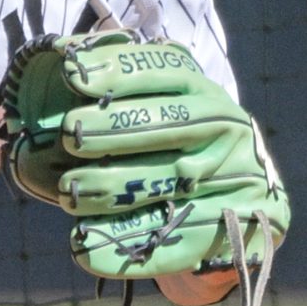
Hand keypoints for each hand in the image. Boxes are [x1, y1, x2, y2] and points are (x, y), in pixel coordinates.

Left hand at [2, 30, 289, 305]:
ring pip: (168, 179)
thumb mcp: (161, 96)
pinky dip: (129, 244)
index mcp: (201, 90)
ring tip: (69, 192)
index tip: (74, 76)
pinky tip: (86, 247)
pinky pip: (176, 239)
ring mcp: (230, 176)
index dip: (118, 71)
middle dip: (113, 129)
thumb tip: (66, 58)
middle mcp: (222, 128)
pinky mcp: (228, 225)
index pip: (162, 72)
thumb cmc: (176, 133)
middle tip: (69, 135)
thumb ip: (120, 77)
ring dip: (114, 187)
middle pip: (166, 124)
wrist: (241, 186)